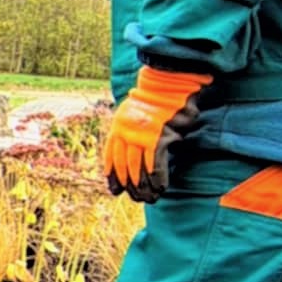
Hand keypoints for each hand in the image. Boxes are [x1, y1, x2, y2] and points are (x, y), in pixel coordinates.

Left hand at [103, 68, 211, 201]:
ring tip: (149, 199)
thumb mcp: (136, 113)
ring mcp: (142, 135)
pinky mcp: (159, 137)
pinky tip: (160, 189)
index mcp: (118, 126)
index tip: (115, 190)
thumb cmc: (157, 98)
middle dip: (130, 186)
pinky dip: (158, 178)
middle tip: (137, 199)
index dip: (113, 175)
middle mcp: (126, 132)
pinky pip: (156, 164)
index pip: (111, 156)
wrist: (169, 82)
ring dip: (144, 187)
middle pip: (125, 166)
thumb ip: (132, 130)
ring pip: (139, 169)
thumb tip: (133, 150)